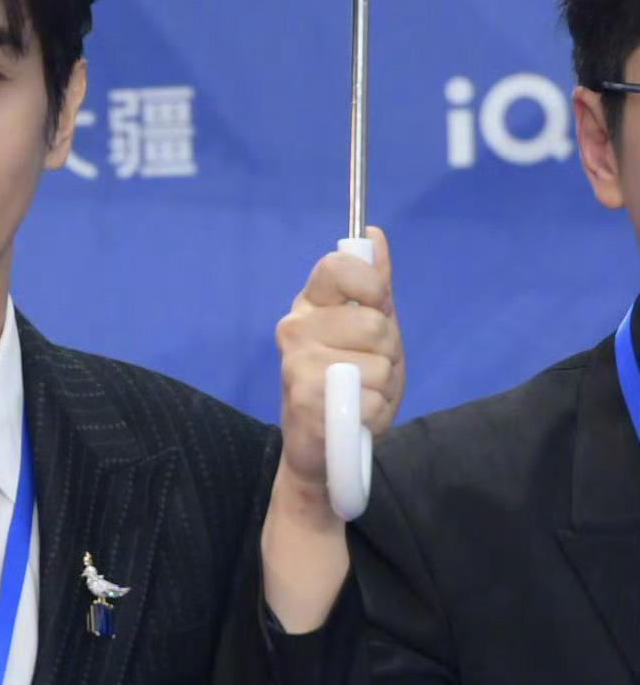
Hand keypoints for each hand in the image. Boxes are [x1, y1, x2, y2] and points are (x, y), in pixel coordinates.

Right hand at [276, 226, 405, 505]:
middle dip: (387, 352)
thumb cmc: (349, 384)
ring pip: (379, 366)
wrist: (322, 448)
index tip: (376, 306)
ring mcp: (297, 365)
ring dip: (383, 388)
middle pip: (374, 324)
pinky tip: (354, 418)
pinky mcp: (305, 402)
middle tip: (368, 369)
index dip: (368, 284)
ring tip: (361, 397)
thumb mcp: (370, 330)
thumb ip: (373, 286)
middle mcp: (296, 328)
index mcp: (311, 304)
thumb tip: (373, 236)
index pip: (338, 267)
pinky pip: (370, 401)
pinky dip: (375, 415)